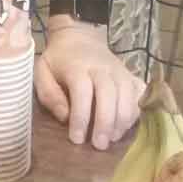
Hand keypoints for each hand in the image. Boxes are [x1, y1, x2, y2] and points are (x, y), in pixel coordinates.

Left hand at [35, 22, 143, 149]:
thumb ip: (49, 94)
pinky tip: (126, 125)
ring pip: (128, 95)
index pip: (82, 92)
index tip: (77, 139)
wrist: (78, 36)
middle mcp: (102, 67)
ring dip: (122, 120)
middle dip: (105, 123)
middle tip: (99, 145)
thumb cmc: (58, 59)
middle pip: (109, 94)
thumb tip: (64, 117)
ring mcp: (120, 70)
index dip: (81, 117)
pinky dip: (137, 110)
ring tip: (112, 139)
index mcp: (77, 66)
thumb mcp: (42, 71)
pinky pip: (140, 93)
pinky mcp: (130, 74)